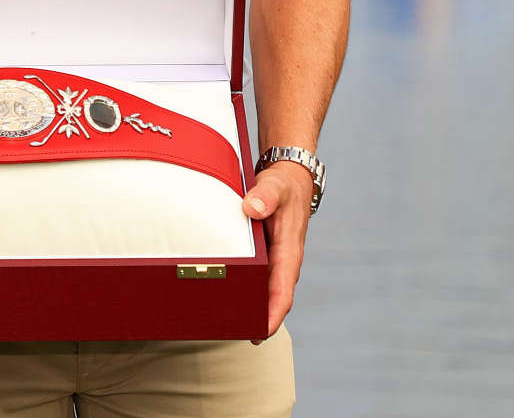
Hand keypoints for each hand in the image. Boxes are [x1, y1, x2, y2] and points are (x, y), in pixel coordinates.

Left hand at [242, 160, 314, 339]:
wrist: (289, 179)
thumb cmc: (283, 186)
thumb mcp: (275, 187)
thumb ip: (265, 197)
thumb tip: (252, 209)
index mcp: (288, 252)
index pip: (282, 292)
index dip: (273, 314)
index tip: (261, 332)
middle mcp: (282, 262)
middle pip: (271, 299)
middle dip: (257, 319)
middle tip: (233, 333)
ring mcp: (273, 260)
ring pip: (262, 291)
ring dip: (248, 307)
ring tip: (224, 323)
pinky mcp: (264, 255)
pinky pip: (254, 277)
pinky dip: (243, 289)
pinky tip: (225, 296)